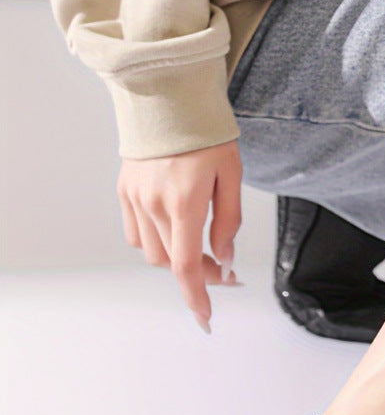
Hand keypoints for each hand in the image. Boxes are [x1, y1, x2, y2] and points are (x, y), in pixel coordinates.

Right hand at [116, 139, 242, 332]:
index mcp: (184, 203)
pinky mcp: (125, 192)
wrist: (167, 97)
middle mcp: (154, 205)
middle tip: (224, 269)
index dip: (197, 297)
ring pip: (153, 253)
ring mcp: (135, 199)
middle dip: (200, 275)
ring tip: (201, 249)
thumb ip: (229, 222)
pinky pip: (136, 235)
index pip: (188, 266)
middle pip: (172, 264)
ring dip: (177, 260)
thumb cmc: (206, 134)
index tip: (205, 318)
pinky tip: (174, 233)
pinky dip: (155, 243)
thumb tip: (225, 258)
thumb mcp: (231, 176)